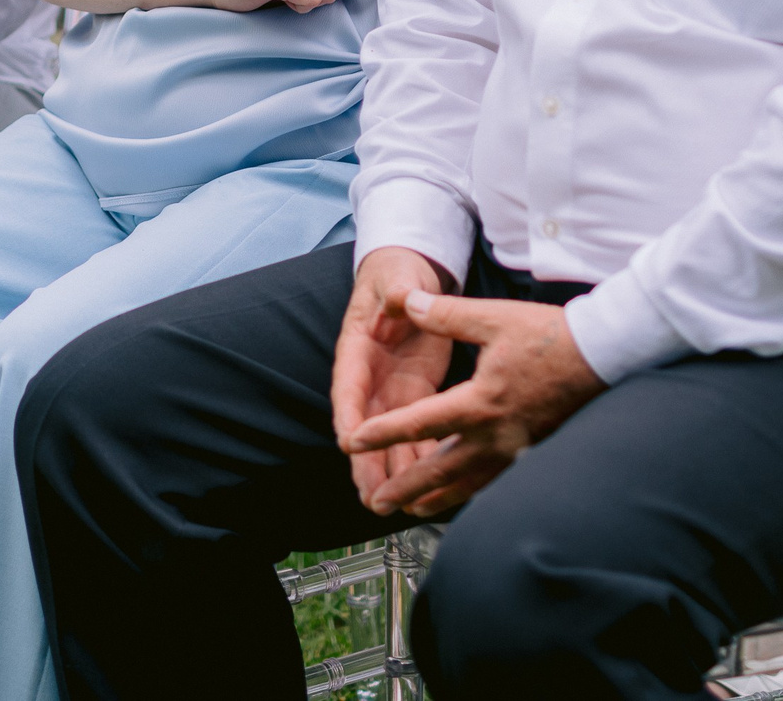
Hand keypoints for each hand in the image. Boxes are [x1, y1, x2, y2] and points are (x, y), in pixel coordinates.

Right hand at [330, 248, 457, 513]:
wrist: (411, 276)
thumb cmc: (397, 273)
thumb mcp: (396, 277)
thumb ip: (396, 292)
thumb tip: (398, 298)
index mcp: (358, 349)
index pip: (349, 388)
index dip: (349, 417)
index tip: (348, 444)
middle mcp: (371, 377)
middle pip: (366, 427)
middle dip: (366, 464)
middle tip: (371, 497)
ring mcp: (392, 388)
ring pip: (390, 439)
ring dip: (393, 472)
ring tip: (397, 508)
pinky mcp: (416, 393)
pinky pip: (417, 430)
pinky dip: (423, 457)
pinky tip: (433, 484)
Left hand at [343, 285, 605, 518]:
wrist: (605, 355)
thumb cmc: (551, 337)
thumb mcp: (493, 317)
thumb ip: (445, 313)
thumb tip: (408, 302)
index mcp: (480, 402)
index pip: (421, 423)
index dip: (384, 432)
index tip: (354, 442)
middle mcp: (496, 434)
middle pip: (440, 470)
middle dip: (405, 488)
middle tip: (375, 501)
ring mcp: (517, 448)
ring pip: (468, 482)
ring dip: (436, 497)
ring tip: (411, 509)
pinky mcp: (533, 451)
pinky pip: (494, 479)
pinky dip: (470, 490)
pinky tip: (460, 494)